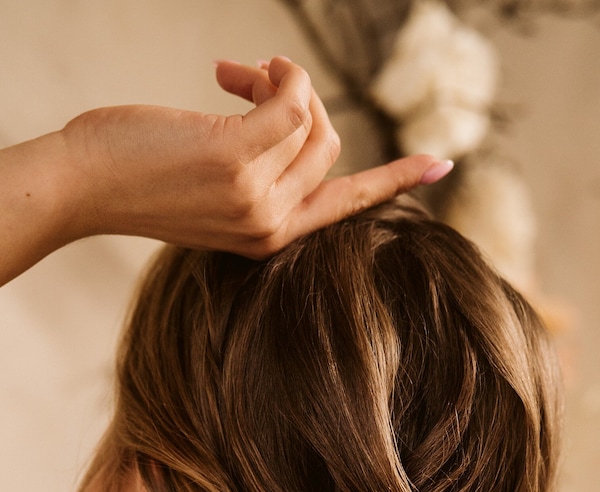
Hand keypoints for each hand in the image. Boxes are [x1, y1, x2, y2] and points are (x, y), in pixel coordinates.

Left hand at [62, 58, 446, 253]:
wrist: (84, 187)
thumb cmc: (139, 181)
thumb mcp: (210, 190)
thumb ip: (256, 169)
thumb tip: (290, 108)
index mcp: (271, 238)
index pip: (349, 205)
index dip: (397, 181)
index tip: (440, 165)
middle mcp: (272, 226)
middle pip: (328, 144)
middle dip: (296, 100)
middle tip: (242, 80)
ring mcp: (258, 197)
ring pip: (310, 119)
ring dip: (281, 80)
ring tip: (232, 74)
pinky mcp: (239, 160)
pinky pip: (289, 101)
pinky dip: (276, 73)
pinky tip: (236, 70)